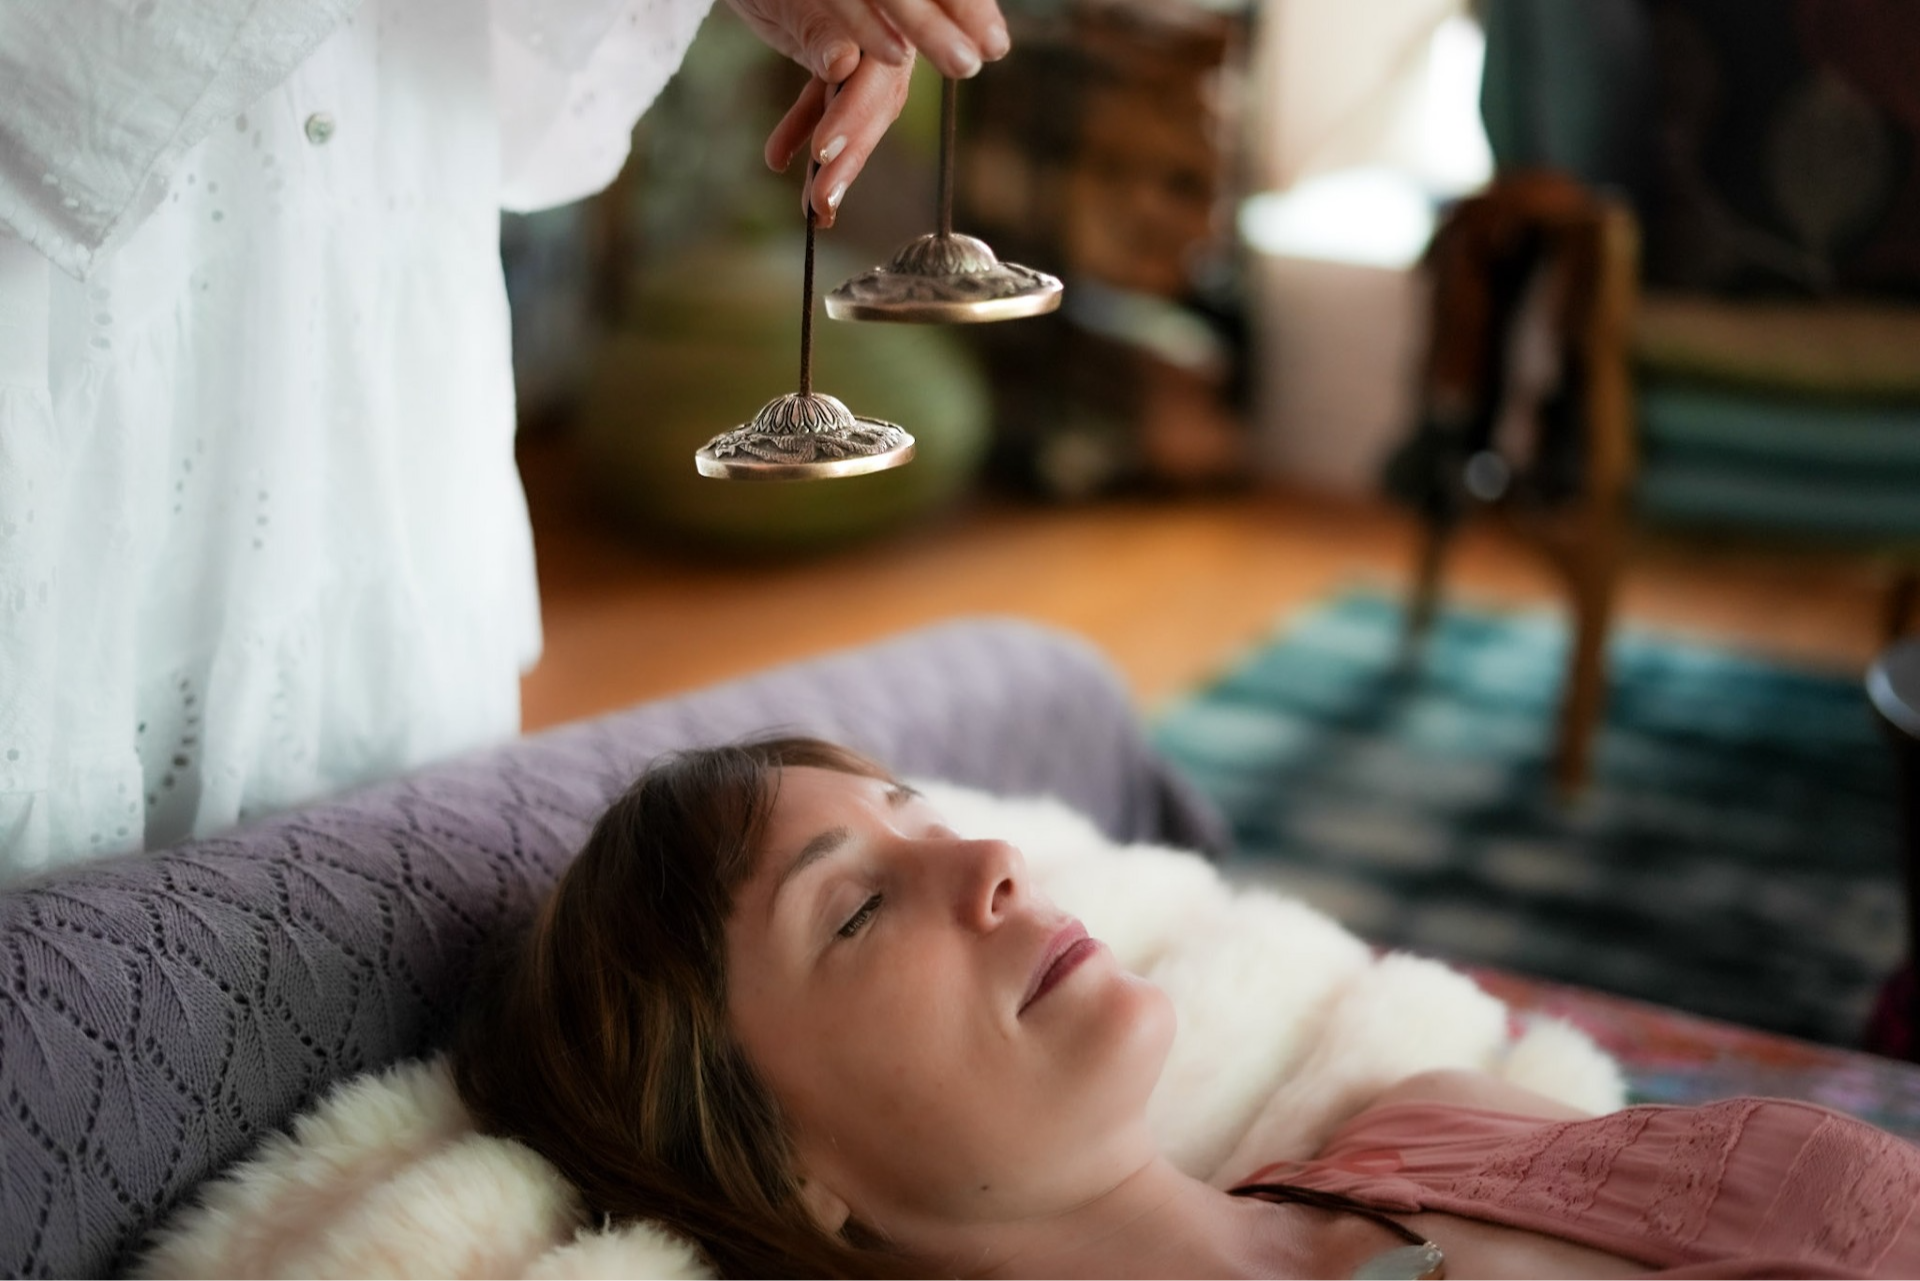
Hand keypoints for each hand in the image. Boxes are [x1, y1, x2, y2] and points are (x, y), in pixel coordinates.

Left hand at [724, 0, 1009, 224]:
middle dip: (848, 156)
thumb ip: (822, 26)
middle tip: (823, 200)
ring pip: (856, 113)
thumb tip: (845, 63)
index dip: (856, 115)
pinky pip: (826, 104)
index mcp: (887, 18)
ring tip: (813, 206)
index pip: (880, 74)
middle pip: (876, 103)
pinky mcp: (838, 59)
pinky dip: (803, 133)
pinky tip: (778, 160)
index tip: (825, 153)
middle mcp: (887, 35)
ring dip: (833, 161)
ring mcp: (867, 49)